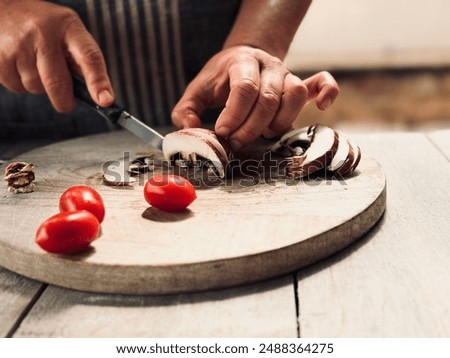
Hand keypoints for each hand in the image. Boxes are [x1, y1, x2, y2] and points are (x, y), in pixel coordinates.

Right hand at [0, 0, 113, 111]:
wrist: (2, 9)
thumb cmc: (44, 27)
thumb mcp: (68, 33)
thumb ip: (83, 60)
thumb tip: (99, 96)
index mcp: (69, 27)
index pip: (89, 57)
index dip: (98, 82)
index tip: (105, 101)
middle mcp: (44, 33)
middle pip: (59, 83)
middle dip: (64, 101)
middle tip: (66, 102)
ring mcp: (20, 44)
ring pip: (36, 88)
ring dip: (39, 87)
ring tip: (34, 65)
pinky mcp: (0, 57)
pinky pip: (17, 88)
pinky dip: (20, 85)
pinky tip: (19, 65)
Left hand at [172, 45, 338, 150]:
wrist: (242, 59)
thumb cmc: (219, 80)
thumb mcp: (197, 91)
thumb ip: (186, 111)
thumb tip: (191, 129)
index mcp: (241, 62)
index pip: (245, 88)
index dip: (234, 114)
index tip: (222, 132)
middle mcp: (269, 66)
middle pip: (269, 98)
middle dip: (251, 128)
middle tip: (235, 142)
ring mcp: (288, 74)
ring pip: (295, 97)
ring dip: (279, 122)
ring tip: (263, 135)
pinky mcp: (300, 84)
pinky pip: (321, 83)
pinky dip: (327, 92)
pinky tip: (322, 108)